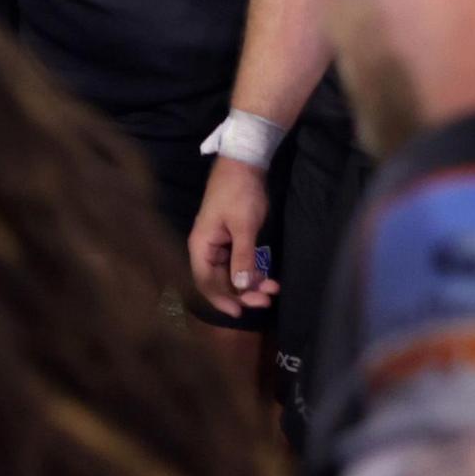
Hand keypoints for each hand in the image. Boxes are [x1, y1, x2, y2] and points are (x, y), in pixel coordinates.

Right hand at [187, 155, 275, 313]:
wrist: (245, 163)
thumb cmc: (239, 193)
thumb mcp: (243, 226)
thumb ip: (242, 257)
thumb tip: (242, 286)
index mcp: (201, 245)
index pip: (204, 282)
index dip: (221, 299)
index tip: (241, 312)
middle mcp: (207, 248)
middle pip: (219, 281)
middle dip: (242, 293)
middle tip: (266, 300)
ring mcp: (220, 245)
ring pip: (232, 275)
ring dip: (251, 284)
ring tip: (273, 289)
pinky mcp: (233, 240)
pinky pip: (240, 264)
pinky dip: (254, 272)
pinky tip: (270, 278)